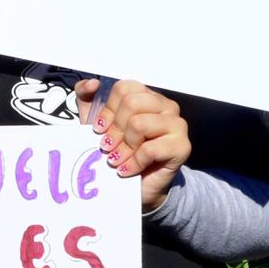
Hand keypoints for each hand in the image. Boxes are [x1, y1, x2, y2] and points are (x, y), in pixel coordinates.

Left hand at [76, 78, 189, 212]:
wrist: (136, 185)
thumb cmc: (118, 149)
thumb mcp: (95, 120)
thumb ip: (86, 96)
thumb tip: (92, 82)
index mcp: (147, 96)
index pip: (124, 89)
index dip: (107, 110)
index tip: (100, 129)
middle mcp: (166, 106)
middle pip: (132, 103)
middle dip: (114, 129)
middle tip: (108, 146)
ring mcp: (178, 125)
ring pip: (139, 124)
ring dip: (123, 147)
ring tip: (116, 159)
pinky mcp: (182, 147)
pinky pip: (150, 149)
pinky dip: (133, 162)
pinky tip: (126, 169)